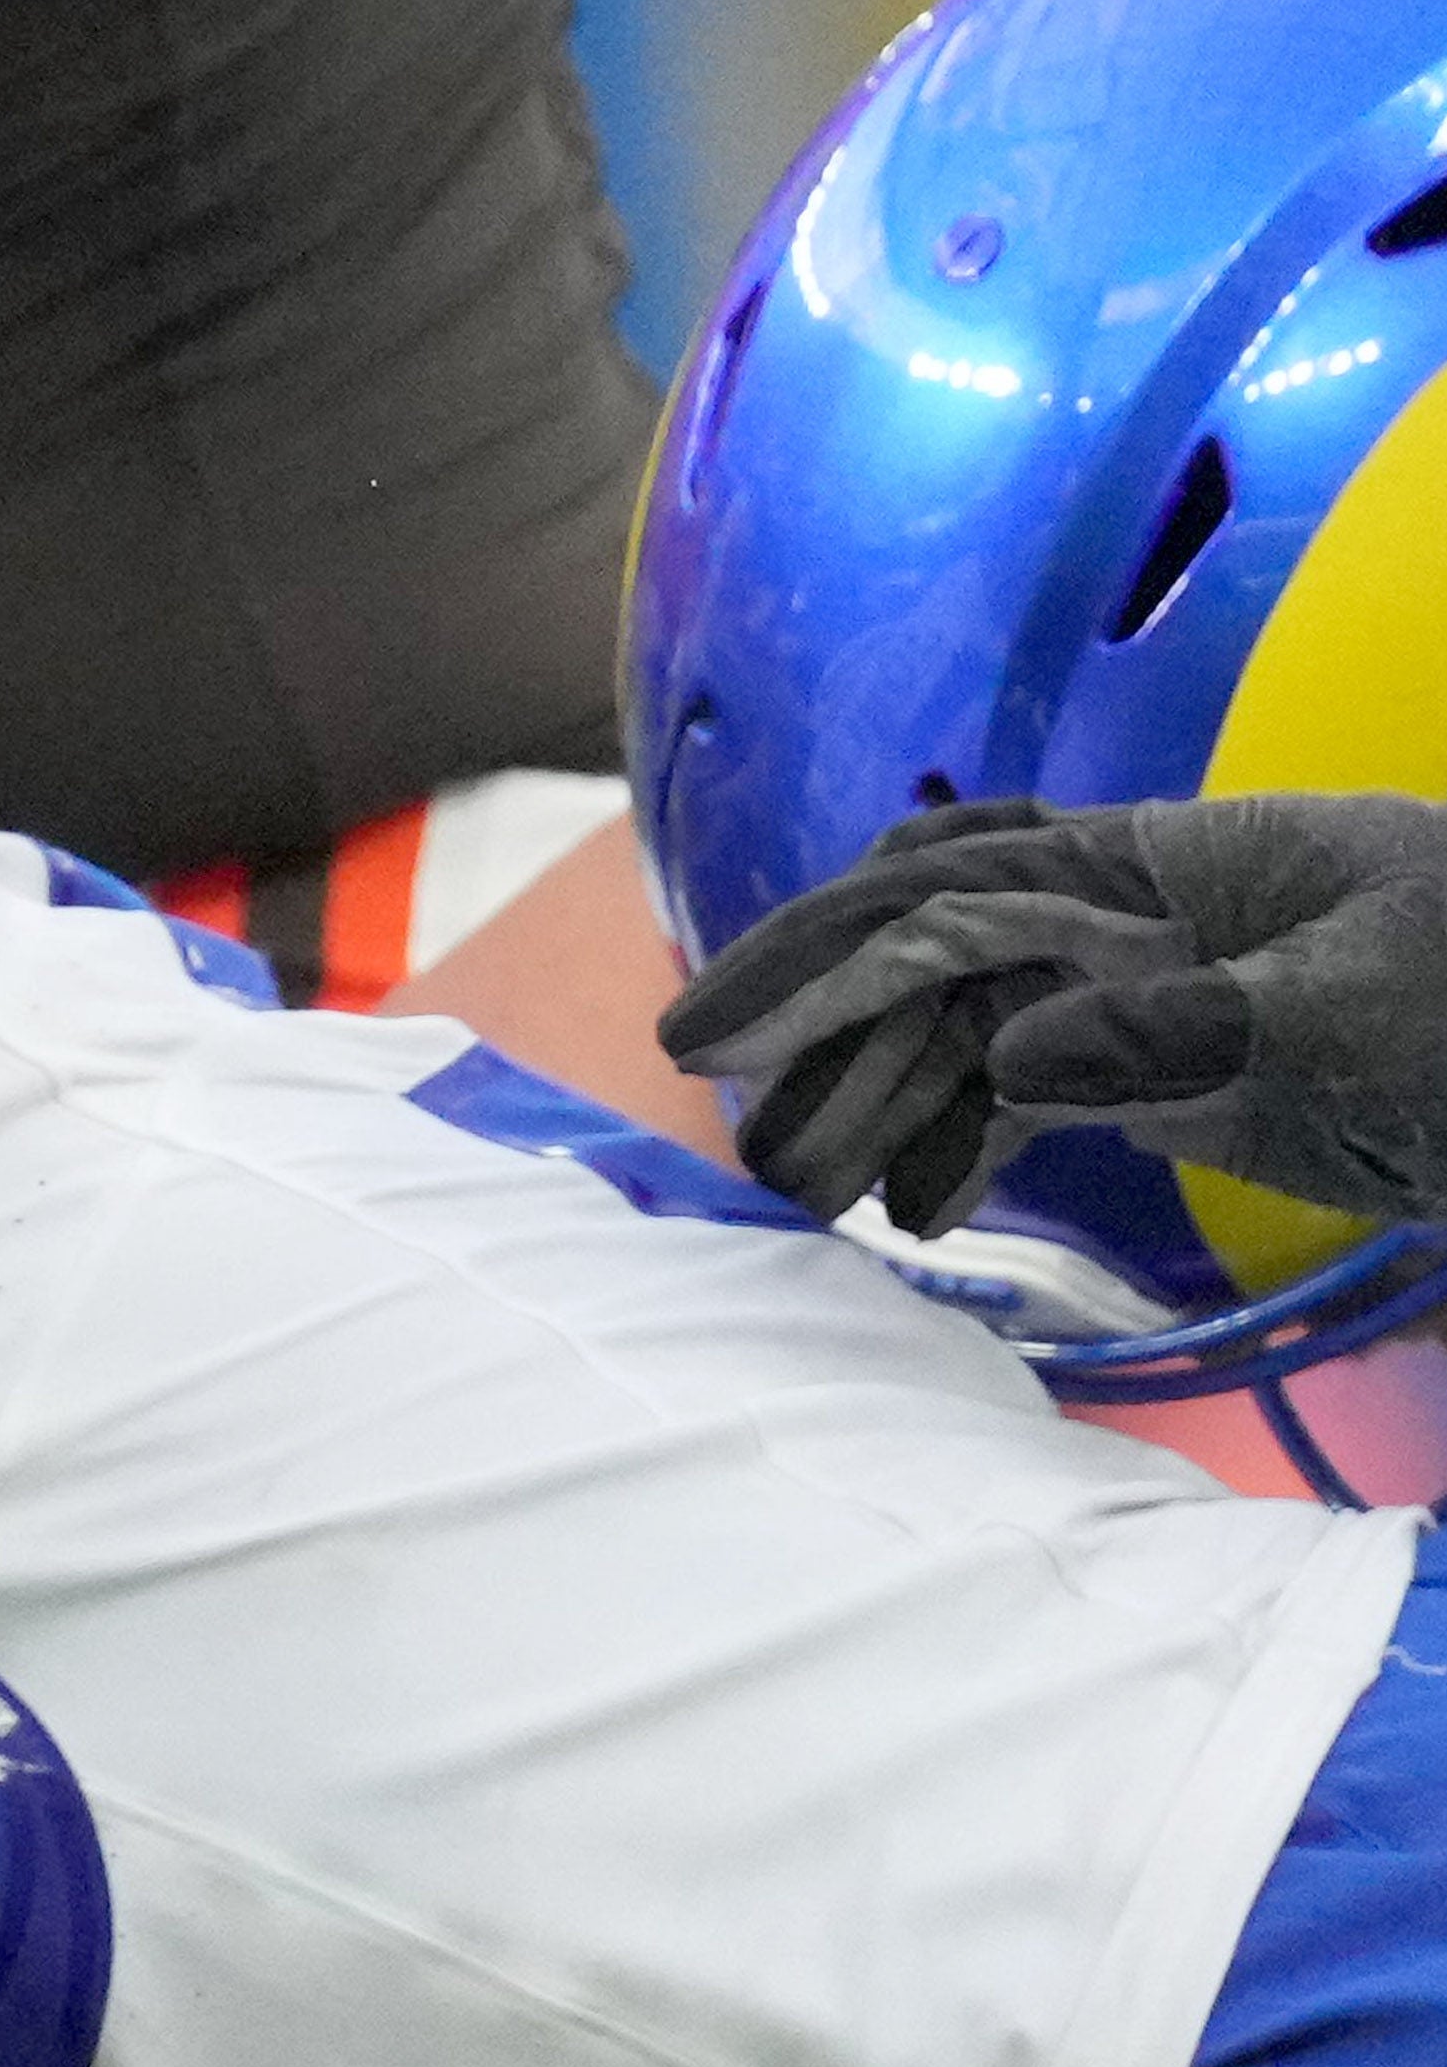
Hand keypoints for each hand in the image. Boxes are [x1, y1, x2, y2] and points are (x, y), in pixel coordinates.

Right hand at [666, 793, 1446, 1238]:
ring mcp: (1138, 1003)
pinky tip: (915, 1205)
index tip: (709, 1034)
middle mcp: (1113, 922)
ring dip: (873, 1106)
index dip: (811, 956)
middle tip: (733, 1130)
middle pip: (920, 964)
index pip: (938, 894)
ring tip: (798, 1189)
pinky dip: (958, 1148)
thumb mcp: (1356, 998)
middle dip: (815, 1038)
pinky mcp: (1172, 1084)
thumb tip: (1007, 1063)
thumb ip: (1188, 1025)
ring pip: (959, 1040)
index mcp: (1144, 862)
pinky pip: (1028, 1104)